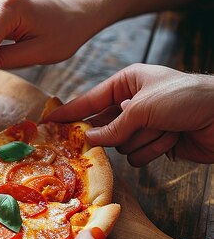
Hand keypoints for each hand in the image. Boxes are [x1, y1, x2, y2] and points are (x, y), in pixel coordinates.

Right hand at [47, 63, 213, 165]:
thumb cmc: (186, 98)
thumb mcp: (143, 107)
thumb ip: (113, 126)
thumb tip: (90, 139)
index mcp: (128, 83)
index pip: (91, 99)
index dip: (71, 111)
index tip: (51, 120)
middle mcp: (134, 103)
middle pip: (105, 126)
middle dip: (117, 132)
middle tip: (120, 133)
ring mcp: (145, 124)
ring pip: (122, 145)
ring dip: (143, 140)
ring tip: (164, 129)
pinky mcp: (157, 143)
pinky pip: (138, 156)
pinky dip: (154, 149)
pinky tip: (172, 139)